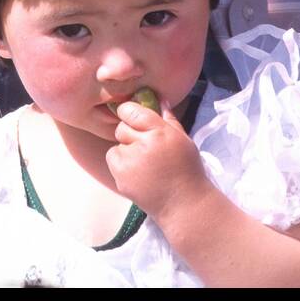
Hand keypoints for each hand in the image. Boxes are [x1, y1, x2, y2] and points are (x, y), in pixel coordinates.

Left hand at [106, 98, 209, 221]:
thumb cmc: (186, 169)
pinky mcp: (121, 177)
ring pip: (117, 144)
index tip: (132, 116)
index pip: (132, 111)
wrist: (183, 202)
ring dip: (126, 150)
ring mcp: (130, 162)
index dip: (129, 111)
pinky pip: (113, 159)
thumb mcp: (182, 139)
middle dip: (130, 133)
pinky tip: (137, 172)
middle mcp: (143, 144)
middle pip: (122, 128)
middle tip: (144, 145)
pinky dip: (121, 163)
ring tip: (143, 162)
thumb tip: (159, 97)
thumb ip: (168, 117)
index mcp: (160, 132)